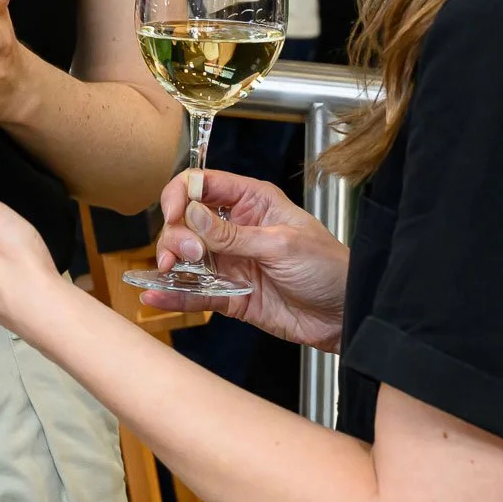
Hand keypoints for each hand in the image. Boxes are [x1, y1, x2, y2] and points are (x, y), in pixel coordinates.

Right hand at [144, 169, 347, 348]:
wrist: (347, 316)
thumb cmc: (329, 268)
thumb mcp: (281, 244)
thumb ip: (232, 235)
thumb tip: (191, 214)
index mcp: (252, 202)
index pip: (203, 185)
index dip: (182, 196)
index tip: (175, 215)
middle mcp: (236, 229)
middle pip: (186, 221)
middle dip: (176, 234)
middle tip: (186, 254)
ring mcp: (231, 263)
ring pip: (185, 257)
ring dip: (169, 262)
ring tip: (167, 273)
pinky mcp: (231, 295)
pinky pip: (196, 293)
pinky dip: (174, 295)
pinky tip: (155, 297)